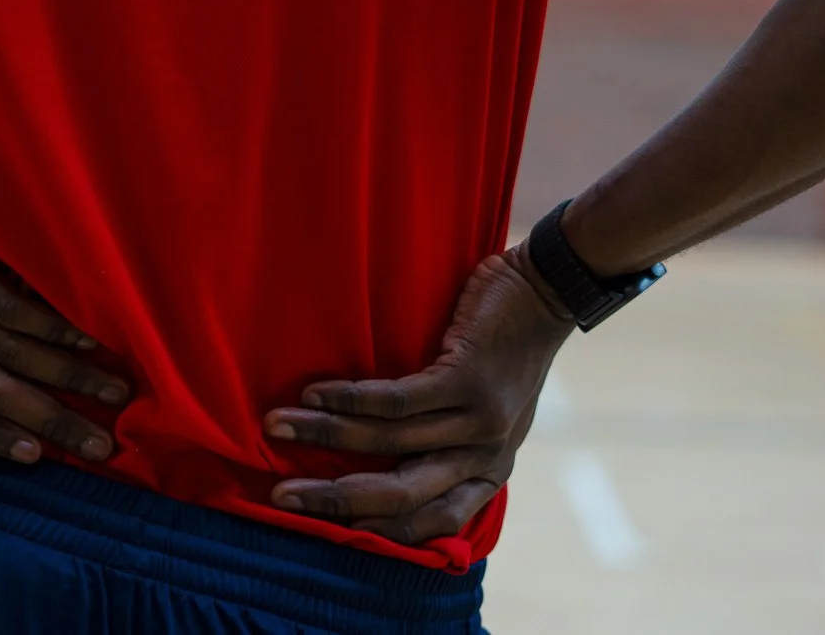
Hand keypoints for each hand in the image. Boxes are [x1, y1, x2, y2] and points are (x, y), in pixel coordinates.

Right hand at [264, 249, 571, 544]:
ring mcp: (479, 421)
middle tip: (282, 497)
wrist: (547, 293)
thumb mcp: (486, 417)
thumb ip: (446, 447)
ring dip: (325, 436)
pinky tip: (313, 393)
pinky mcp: (467, 380)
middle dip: (335, 500)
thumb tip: (377, 470)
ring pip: (388, 444)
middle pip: (400, 497)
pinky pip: (397, 400)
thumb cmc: (505, 351)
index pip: (429, 524)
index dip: (375, 532)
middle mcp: (485, 456)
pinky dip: (349, 399)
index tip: (323, 528)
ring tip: (278, 426)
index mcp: (488, 473)